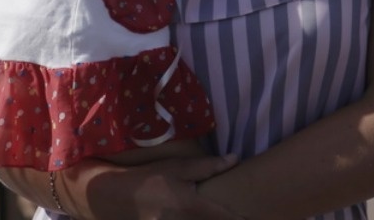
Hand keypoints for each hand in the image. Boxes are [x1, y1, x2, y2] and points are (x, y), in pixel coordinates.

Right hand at [66, 153, 240, 219]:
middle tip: (241, 215)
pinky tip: (194, 218)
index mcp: (192, 206)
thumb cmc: (151, 177)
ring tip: (220, 215)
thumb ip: (208, 166)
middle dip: (226, 219)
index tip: (254, 216)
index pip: (224, 216)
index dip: (240, 219)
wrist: (118, 196)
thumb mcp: (179, 167)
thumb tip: (235, 159)